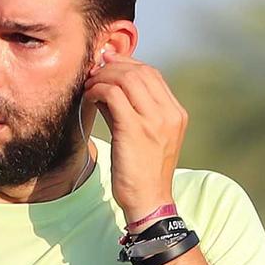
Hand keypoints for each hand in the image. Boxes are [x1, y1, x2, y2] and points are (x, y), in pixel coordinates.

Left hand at [82, 55, 187, 224]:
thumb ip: (130, 111)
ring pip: (126, 79)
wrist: (148, 201)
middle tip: (93, 73)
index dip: (128, 64)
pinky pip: (113, 95)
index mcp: (175, 113)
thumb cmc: (141, 172)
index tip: (107, 65)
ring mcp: (154, 120)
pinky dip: (98, 90)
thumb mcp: (144, 137)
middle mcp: (169, 113)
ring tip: (89, 85)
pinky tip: (89, 97)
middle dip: (112, 67)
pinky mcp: (134, 129)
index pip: (153, 74)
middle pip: (140, 71)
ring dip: (103, 77)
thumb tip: (106, 88)